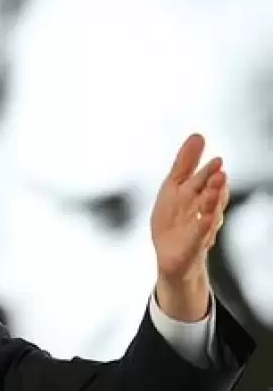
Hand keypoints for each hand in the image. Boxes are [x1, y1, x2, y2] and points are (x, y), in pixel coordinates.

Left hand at [150, 134, 228, 320]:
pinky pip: (198, 237)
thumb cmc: (174, 219)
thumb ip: (185, 163)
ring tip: (215, 190)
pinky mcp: (192, 246)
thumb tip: (198, 135)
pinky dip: (203, 228)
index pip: (204, 181)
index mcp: (197, 195)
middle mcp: (203, 211)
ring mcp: (199, 229)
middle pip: (209, 196)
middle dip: (214, 185)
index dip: (209, 172)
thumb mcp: (173, 188)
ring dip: (212, 202)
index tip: (217, 160)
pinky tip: (207, 220)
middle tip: (220, 172)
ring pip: (208, 214)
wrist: (171, 256)